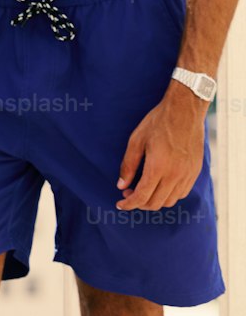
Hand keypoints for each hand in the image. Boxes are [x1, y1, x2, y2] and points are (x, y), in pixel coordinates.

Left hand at [116, 86, 206, 211]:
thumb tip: (121, 185)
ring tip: (144, 188)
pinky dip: (169, 195)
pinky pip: (181, 193)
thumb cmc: (158, 122)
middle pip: (156, 203)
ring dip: (155, 200)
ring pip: (170, 201)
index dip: (129, 204)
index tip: (120, 204)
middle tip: (129, 192)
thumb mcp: (137, 140)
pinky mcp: (195, 172)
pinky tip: (160, 184)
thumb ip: (129, 165)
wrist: (185, 111)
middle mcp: (175, 176)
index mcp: (158, 168)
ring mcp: (187, 175)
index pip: (142, 197)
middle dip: (139, 203)